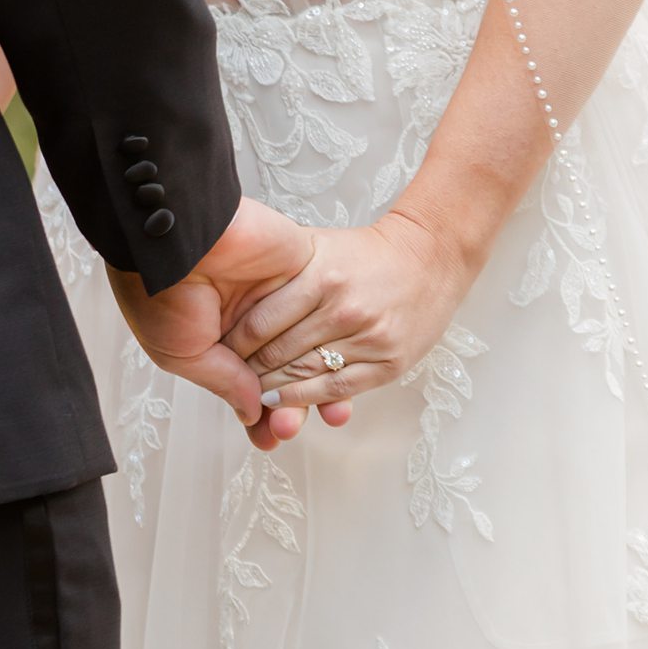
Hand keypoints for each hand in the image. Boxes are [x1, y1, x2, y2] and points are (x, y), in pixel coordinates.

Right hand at [109, 198, 344, 450]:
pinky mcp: (301, 273)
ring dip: (315, 385)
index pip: (246, 383)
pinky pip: (324, 316)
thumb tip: (256, 414)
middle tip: (290, 431)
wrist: (175, 234)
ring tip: (321, 416)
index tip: (272, 439)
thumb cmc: (160, 292)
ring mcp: (276, 297)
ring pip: (309, 349)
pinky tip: (337, 369)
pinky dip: (330, 345)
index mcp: (216, 337)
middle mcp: (249, 320)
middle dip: (288, 406)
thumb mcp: (182, 352)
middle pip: (282, 373)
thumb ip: (224, 382)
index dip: (261, 413)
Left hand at [222, 201, 474, 405]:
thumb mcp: (318, 246)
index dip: (234, 342)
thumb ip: (280, 268)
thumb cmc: (367, 255)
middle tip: (228, 378)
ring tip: (248, 395)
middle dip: (247, 371)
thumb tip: (229, 282)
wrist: (429, 259)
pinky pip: (336, 388)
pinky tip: (281, 402)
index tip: (217, 349)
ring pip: (305, 375)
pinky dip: (304, 400)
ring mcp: (369, 338)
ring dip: (270, 390)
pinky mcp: (389, 363)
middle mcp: (344, 308)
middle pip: (279, 352)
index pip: (262, 321)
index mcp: (322, 275)